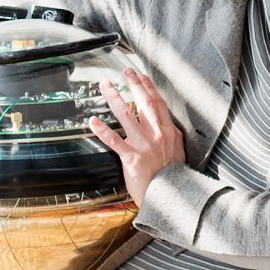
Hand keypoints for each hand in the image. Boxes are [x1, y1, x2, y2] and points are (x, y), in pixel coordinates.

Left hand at [90, 67, 186, 208]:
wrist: (172, 197)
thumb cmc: (172, 177)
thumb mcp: (176, 151)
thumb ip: (167, 136)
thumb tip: (161, 123)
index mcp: (169, 132)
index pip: (158, 103)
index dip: (148, 87)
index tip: (140, 76)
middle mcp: (157, 135)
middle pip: (144, 103)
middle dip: (134, 85)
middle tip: (125, 71)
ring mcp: (145, 146)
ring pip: (127, 116)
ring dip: (115, 98)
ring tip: (105, 86)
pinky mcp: (133, 159)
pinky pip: (115, 141)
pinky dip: (103, 131)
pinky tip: (93, 121)